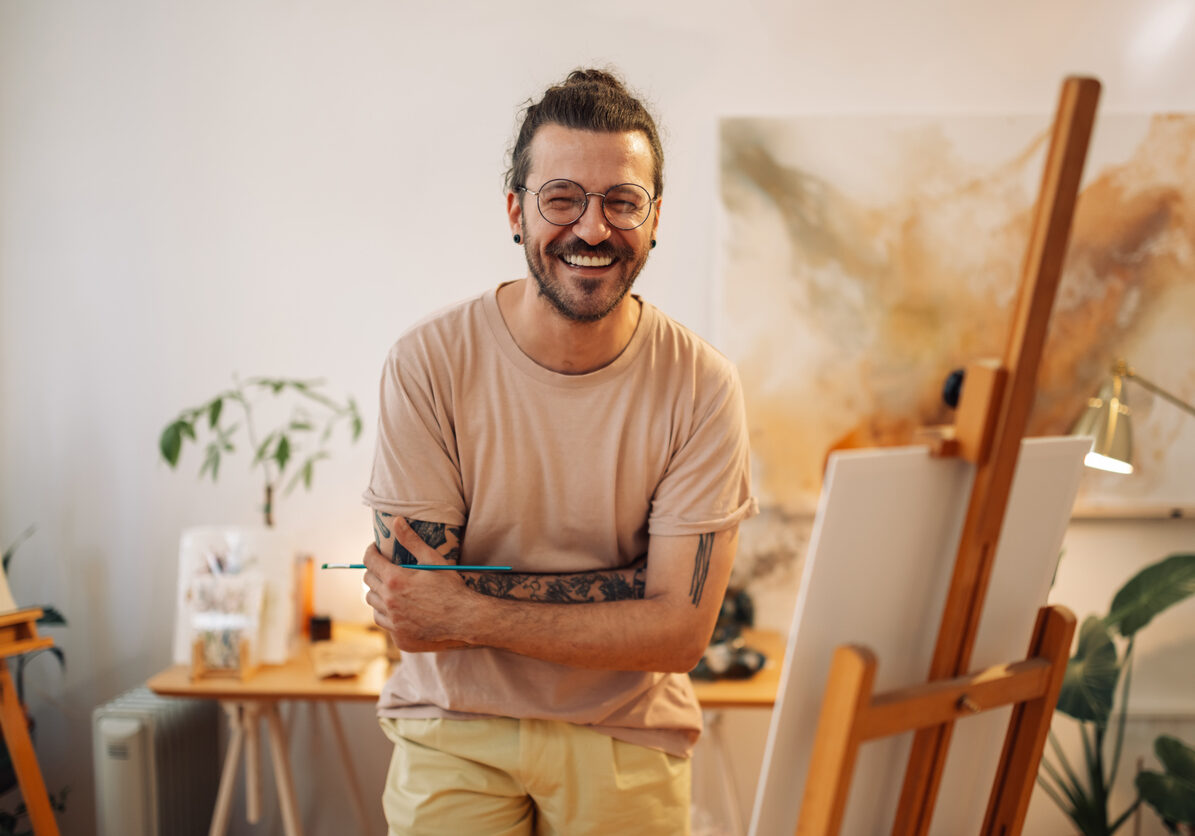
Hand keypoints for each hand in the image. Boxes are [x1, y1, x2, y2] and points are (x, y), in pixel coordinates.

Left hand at [362, 531, 469, 651]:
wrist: (465, 618)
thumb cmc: (451, 587)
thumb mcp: (432, 560)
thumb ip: (411, 540)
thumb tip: (395, 521)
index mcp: (395, 580)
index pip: (370, 562)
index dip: (370, 552)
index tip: (376, 549)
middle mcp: (389, 602)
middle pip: (368, 582)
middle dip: (374, 571)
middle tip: (386, 567)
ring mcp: (393, 621)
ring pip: (372, 603)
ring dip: (377, 592)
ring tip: (390, 588)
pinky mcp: (399, 635)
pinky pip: (381, 620)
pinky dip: (385, 612)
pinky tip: (396, 608)